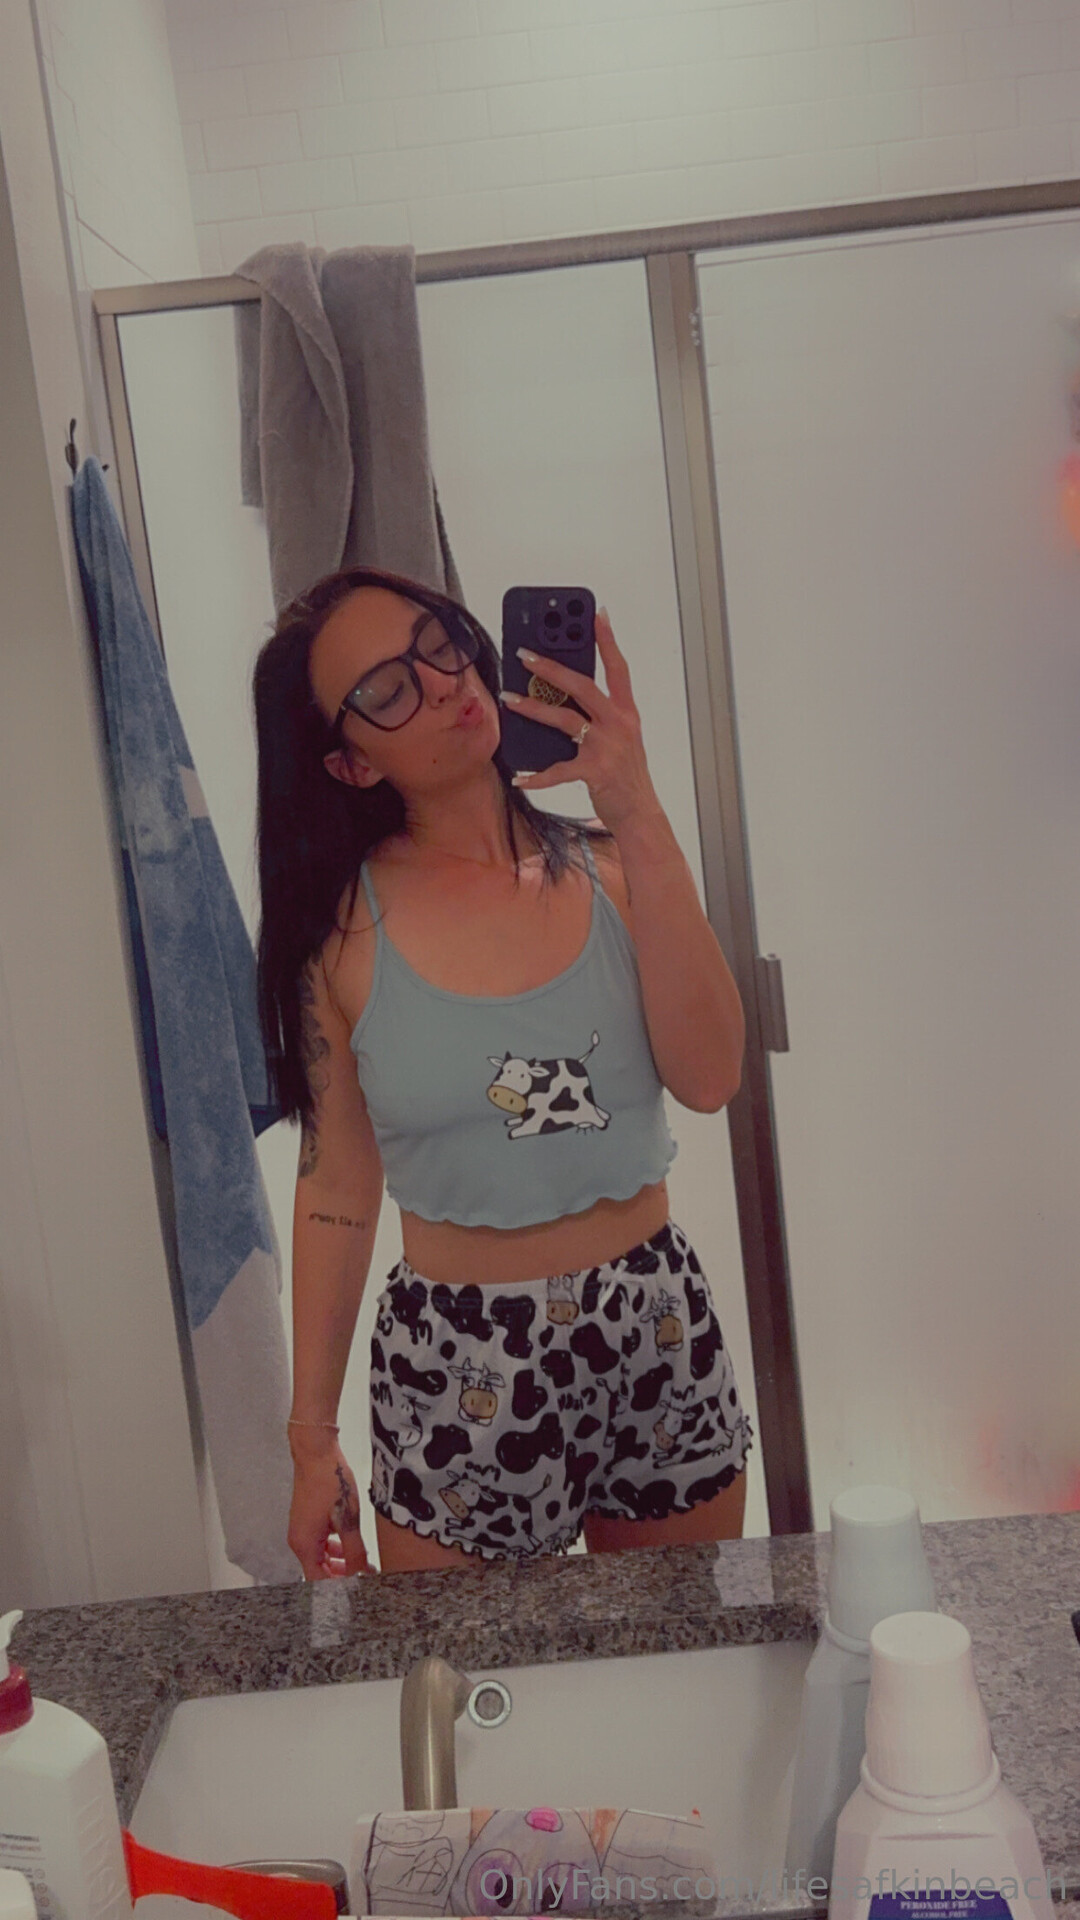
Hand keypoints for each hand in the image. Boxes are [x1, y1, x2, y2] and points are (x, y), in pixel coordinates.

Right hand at [288, 1440, 370, 1579]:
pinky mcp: (306, 1520)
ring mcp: (301, 1529)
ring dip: (339, 1562)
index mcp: (305, 1545)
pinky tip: (349, 1541)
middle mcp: (299, 1541)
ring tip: (361, 1560)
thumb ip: (355, 1551)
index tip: (358, 1588)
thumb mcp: (348, 1520)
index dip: (339, 1589)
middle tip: (363, 1576)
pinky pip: (319, 1543)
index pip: (319, 1582)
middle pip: (319, 1571)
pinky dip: (334, 1547)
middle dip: (341, 1576)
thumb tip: (362, 1573)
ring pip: (320, 1557)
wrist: (316, 1452)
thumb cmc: (329, 1481)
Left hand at [499, 608, 659, 831]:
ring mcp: (607, 747)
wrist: (640, 813)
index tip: (597, 614)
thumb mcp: (622, 738)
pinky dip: (537, 776)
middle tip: (525, 654)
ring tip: (509, 699)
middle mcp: (619, 724)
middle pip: (582, 685)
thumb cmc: (626, 775)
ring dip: (533, 707)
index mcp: (627, 713)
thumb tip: (563, 698)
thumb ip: (600, 717)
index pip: (619, 668)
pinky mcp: (595, 771)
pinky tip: (520, 777)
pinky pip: (558, 770)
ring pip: (564, 719)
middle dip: (551, 667)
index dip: (608, 640)